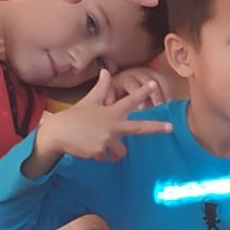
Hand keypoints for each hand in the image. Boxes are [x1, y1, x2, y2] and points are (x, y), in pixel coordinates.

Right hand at [37, 71, 172, 163]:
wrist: (58, 133)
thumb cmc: (75, 116)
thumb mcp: (89, 101)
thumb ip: (101, 88)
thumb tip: (105, 71)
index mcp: (111, 112)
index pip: (129, 101)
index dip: (142, 92)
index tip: (153, 84)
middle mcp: (112, 125)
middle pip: (139, 128)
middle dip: (156, 128)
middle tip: (170, 128)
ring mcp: (107, 139)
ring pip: (121, 152)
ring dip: (115, 151)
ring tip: (98, 144)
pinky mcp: (100, 152)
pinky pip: (106, 158)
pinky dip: (100, 155)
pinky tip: (88, 149)